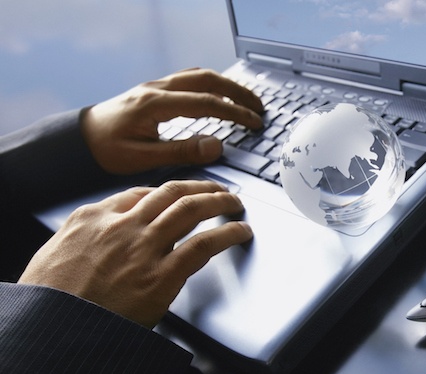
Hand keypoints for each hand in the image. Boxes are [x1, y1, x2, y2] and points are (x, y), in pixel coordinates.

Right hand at [18, 180, 252, 327]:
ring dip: (219, 202)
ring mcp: (143, 249)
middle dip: (199, 187)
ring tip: (235, 203)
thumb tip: (101, 244)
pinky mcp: (161, 276)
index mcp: (91, 218)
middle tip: (217, 189)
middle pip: (170, 193)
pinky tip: (240, 232)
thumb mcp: (55, 255)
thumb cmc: (51, 300)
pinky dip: (227, 234)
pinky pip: (202, 246)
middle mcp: (121, 226)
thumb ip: (85, 242)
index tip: (181, 194)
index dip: (167, 192)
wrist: (52, 328)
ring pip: (190, 210)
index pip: (139, 193)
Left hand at [81, 68, 263, 174]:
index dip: (234, 112)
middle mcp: (157, 89)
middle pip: (207, 79)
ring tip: (246, 102)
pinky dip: (211, 85)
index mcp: (155, 104)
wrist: (79, 139)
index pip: (206, 102)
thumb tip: (216, 145)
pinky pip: (189, 80)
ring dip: (227, 86)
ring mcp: (156, 87)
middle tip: (259, 109)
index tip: (254, 123)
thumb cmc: (106, 151)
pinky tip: (220, 97)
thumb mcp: (142, 158)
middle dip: (238, 92)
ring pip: (199, 76)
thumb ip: (181, 152)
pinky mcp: (154, 91)